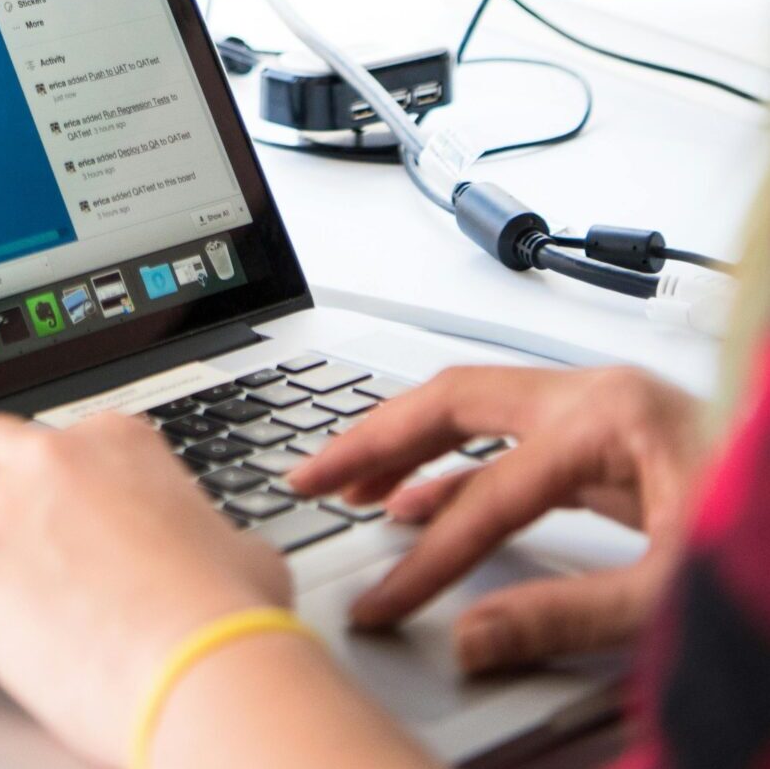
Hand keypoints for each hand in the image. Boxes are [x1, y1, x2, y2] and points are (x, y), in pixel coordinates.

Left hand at [0, 409, 290, 765]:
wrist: (208, 668)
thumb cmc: (232, 621)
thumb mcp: (243, 551)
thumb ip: (216, 537)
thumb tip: (231, 557)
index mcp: (118, 444)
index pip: (56, 436)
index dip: (42, 476)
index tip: (39, 504)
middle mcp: (56, 460)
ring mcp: (8, 510)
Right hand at [287, 364, 707, 673]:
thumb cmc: (761, 536)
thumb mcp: (673, 592)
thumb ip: (571, 617)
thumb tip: (474, 638)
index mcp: (608, 416)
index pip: (489, 490)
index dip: (429, 560)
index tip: (383, 606)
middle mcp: (597, 396)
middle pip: (456, 401)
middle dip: (375, 439)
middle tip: (310, 478)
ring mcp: (604, 413)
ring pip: (477, 411)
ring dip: (407, 445)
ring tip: (344, 484)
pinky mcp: (613, 443)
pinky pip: (510, 442)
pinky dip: (456, 469)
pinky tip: (420, 505)